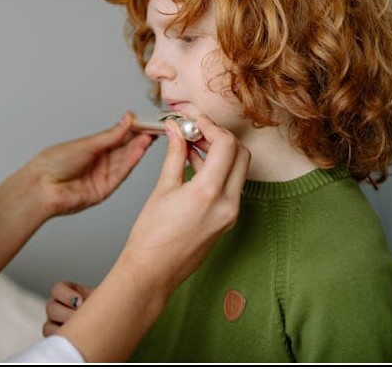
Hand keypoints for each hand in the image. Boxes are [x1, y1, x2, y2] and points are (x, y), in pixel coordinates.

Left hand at [26, 112, 154, 216]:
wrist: (42, 186)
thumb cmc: (55, 162)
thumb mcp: (86, 144)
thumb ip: (110, 135)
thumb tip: (127, 120)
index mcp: (93, 148)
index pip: (118, 137)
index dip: (133, 129)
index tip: (146, 121)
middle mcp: (100, 162)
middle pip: (124, 149)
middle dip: (140, 138)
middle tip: (155, 127)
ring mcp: (103, 176)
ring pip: (125, 160)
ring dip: (139, 148)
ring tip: (151, 135)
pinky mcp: (105, 189)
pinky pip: (121, 174)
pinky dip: (132, 162)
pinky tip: (140, 150)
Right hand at [48, 115, 250, 361]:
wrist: (153, 271)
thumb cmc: (151, 237)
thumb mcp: (162, 188)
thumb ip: (174, 155)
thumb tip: (176, 131)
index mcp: (209, 193)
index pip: (226, 144)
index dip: (211, 125)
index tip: (194, 120)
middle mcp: (227, 204)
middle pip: (240, 154)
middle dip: (220, 136)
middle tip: (196, 129)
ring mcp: (230, 214)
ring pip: (237, 170)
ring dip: (220, 152)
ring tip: (191, 144)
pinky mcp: (226, 221)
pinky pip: (230, 186)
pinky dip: (217, 170)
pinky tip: (194, 164)